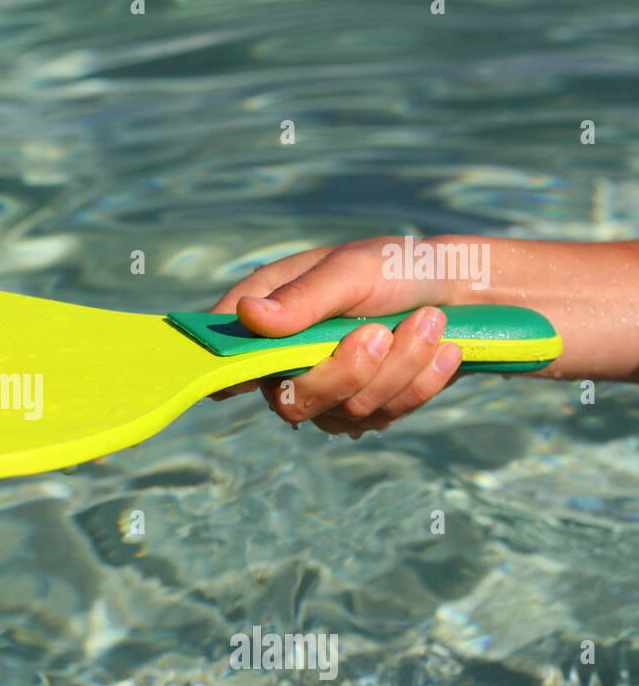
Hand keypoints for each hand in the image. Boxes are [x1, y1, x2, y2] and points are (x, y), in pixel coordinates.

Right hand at [207, 236, 466, 436]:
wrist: (460, 290)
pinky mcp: (363, 411)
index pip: (226, 354)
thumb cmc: (396, 268)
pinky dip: (420, 383)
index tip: (239, 383)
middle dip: (348, 372)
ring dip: (399, 367)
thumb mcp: (352, 271)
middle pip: (292, 401)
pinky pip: (385, 416)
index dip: (225, 375)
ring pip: (348, 412)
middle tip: (382, 332)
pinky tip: (441, 351)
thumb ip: (304, 298)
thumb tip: (248, 315)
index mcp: (266, 316)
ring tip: (429, 322)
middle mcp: (285, 361)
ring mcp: (324, 392)